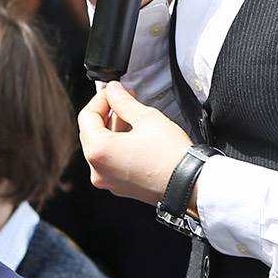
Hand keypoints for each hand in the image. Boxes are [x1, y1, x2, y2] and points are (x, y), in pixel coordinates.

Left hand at [80, 81, 190, 205]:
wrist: (191, 184)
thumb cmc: (170, 155)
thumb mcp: (146, 118)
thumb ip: (123, 101)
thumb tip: (113, 90)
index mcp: (98, 151)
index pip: (87, 116)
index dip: (101, 98)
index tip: (114, 90)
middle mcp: (98, 170)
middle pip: (92, 132)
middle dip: (107, 112)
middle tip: (123, 98)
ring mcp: (109, 181)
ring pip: (103, 147)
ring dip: (115, 128)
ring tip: (134, 114)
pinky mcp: (122, 186)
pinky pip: (113, 161)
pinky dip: (120, 145)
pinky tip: (136, 134)